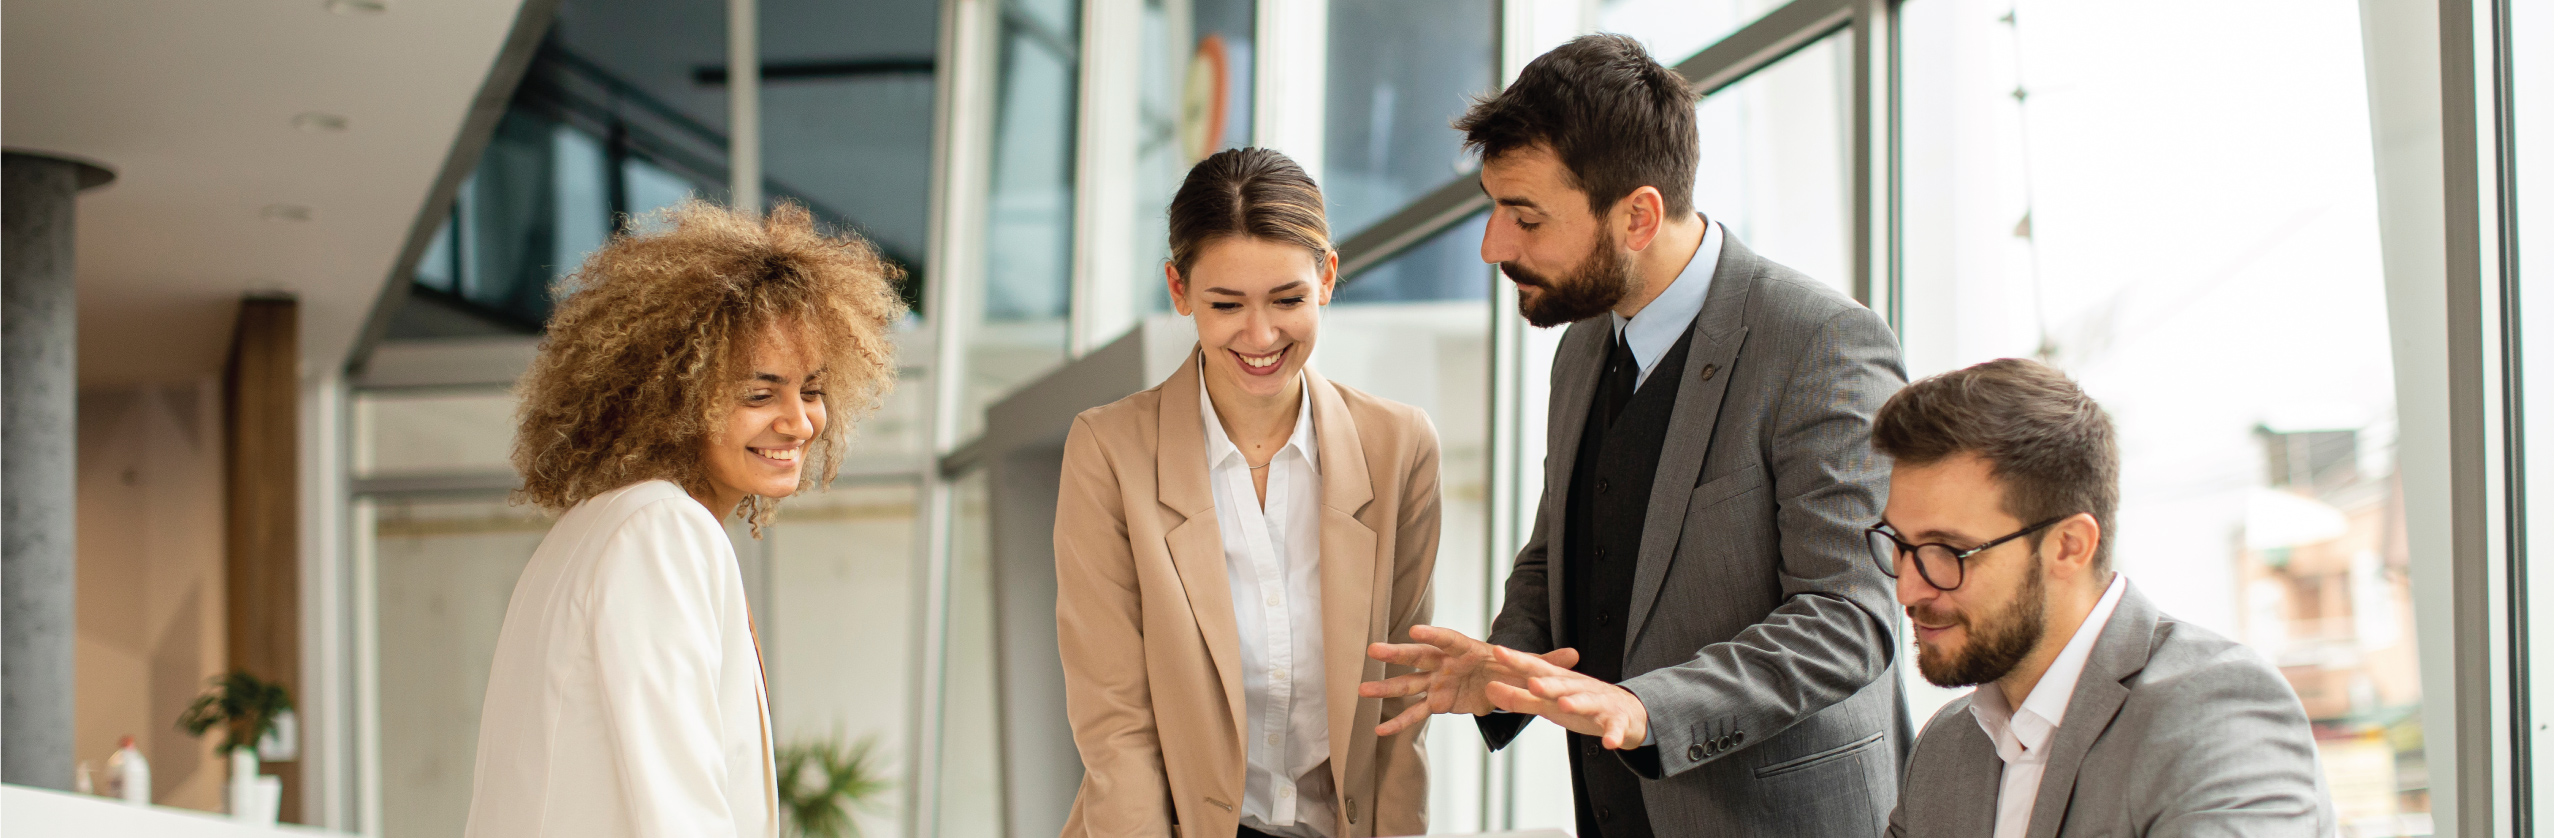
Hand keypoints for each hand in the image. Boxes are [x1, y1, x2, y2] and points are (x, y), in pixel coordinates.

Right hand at [1358, 625, 1579, 736]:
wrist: (1499, 683)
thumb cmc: (1509, 668)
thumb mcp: (1529, 668)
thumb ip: (1547, 662)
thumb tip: (1575, 654)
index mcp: (1467, 650)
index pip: (1449, 639)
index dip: (1434, 634)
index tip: (1415, 629)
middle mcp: (1447, 662)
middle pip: (1419, 656)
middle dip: (1397, 653)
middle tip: (1373, 650)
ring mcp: (1437, 681)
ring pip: (1409, 684)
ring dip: (1386, 687)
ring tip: (1362, 690)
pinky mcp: (1436, 701)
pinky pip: (1416, 713)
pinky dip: (1399, 723)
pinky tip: (1380, 731)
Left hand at [1484, 645, 1650, 750]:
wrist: (1628, 712)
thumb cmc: (1580, 704)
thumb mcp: (1548, 702)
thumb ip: (1519, 698)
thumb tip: (1488, 690)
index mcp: (1561, 681)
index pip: (1536, 668)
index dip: (1517, 660)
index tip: (1497, 651)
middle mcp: (1579, 688)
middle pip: (1562, 684)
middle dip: (1547, 683)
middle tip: (1531, 682)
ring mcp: (1600, 703)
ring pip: (1588, 701)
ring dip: (1577, 702)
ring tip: (1565, 704)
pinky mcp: (1617, 721)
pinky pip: (1615, 728)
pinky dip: (1613, 734)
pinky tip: (1609, 743)